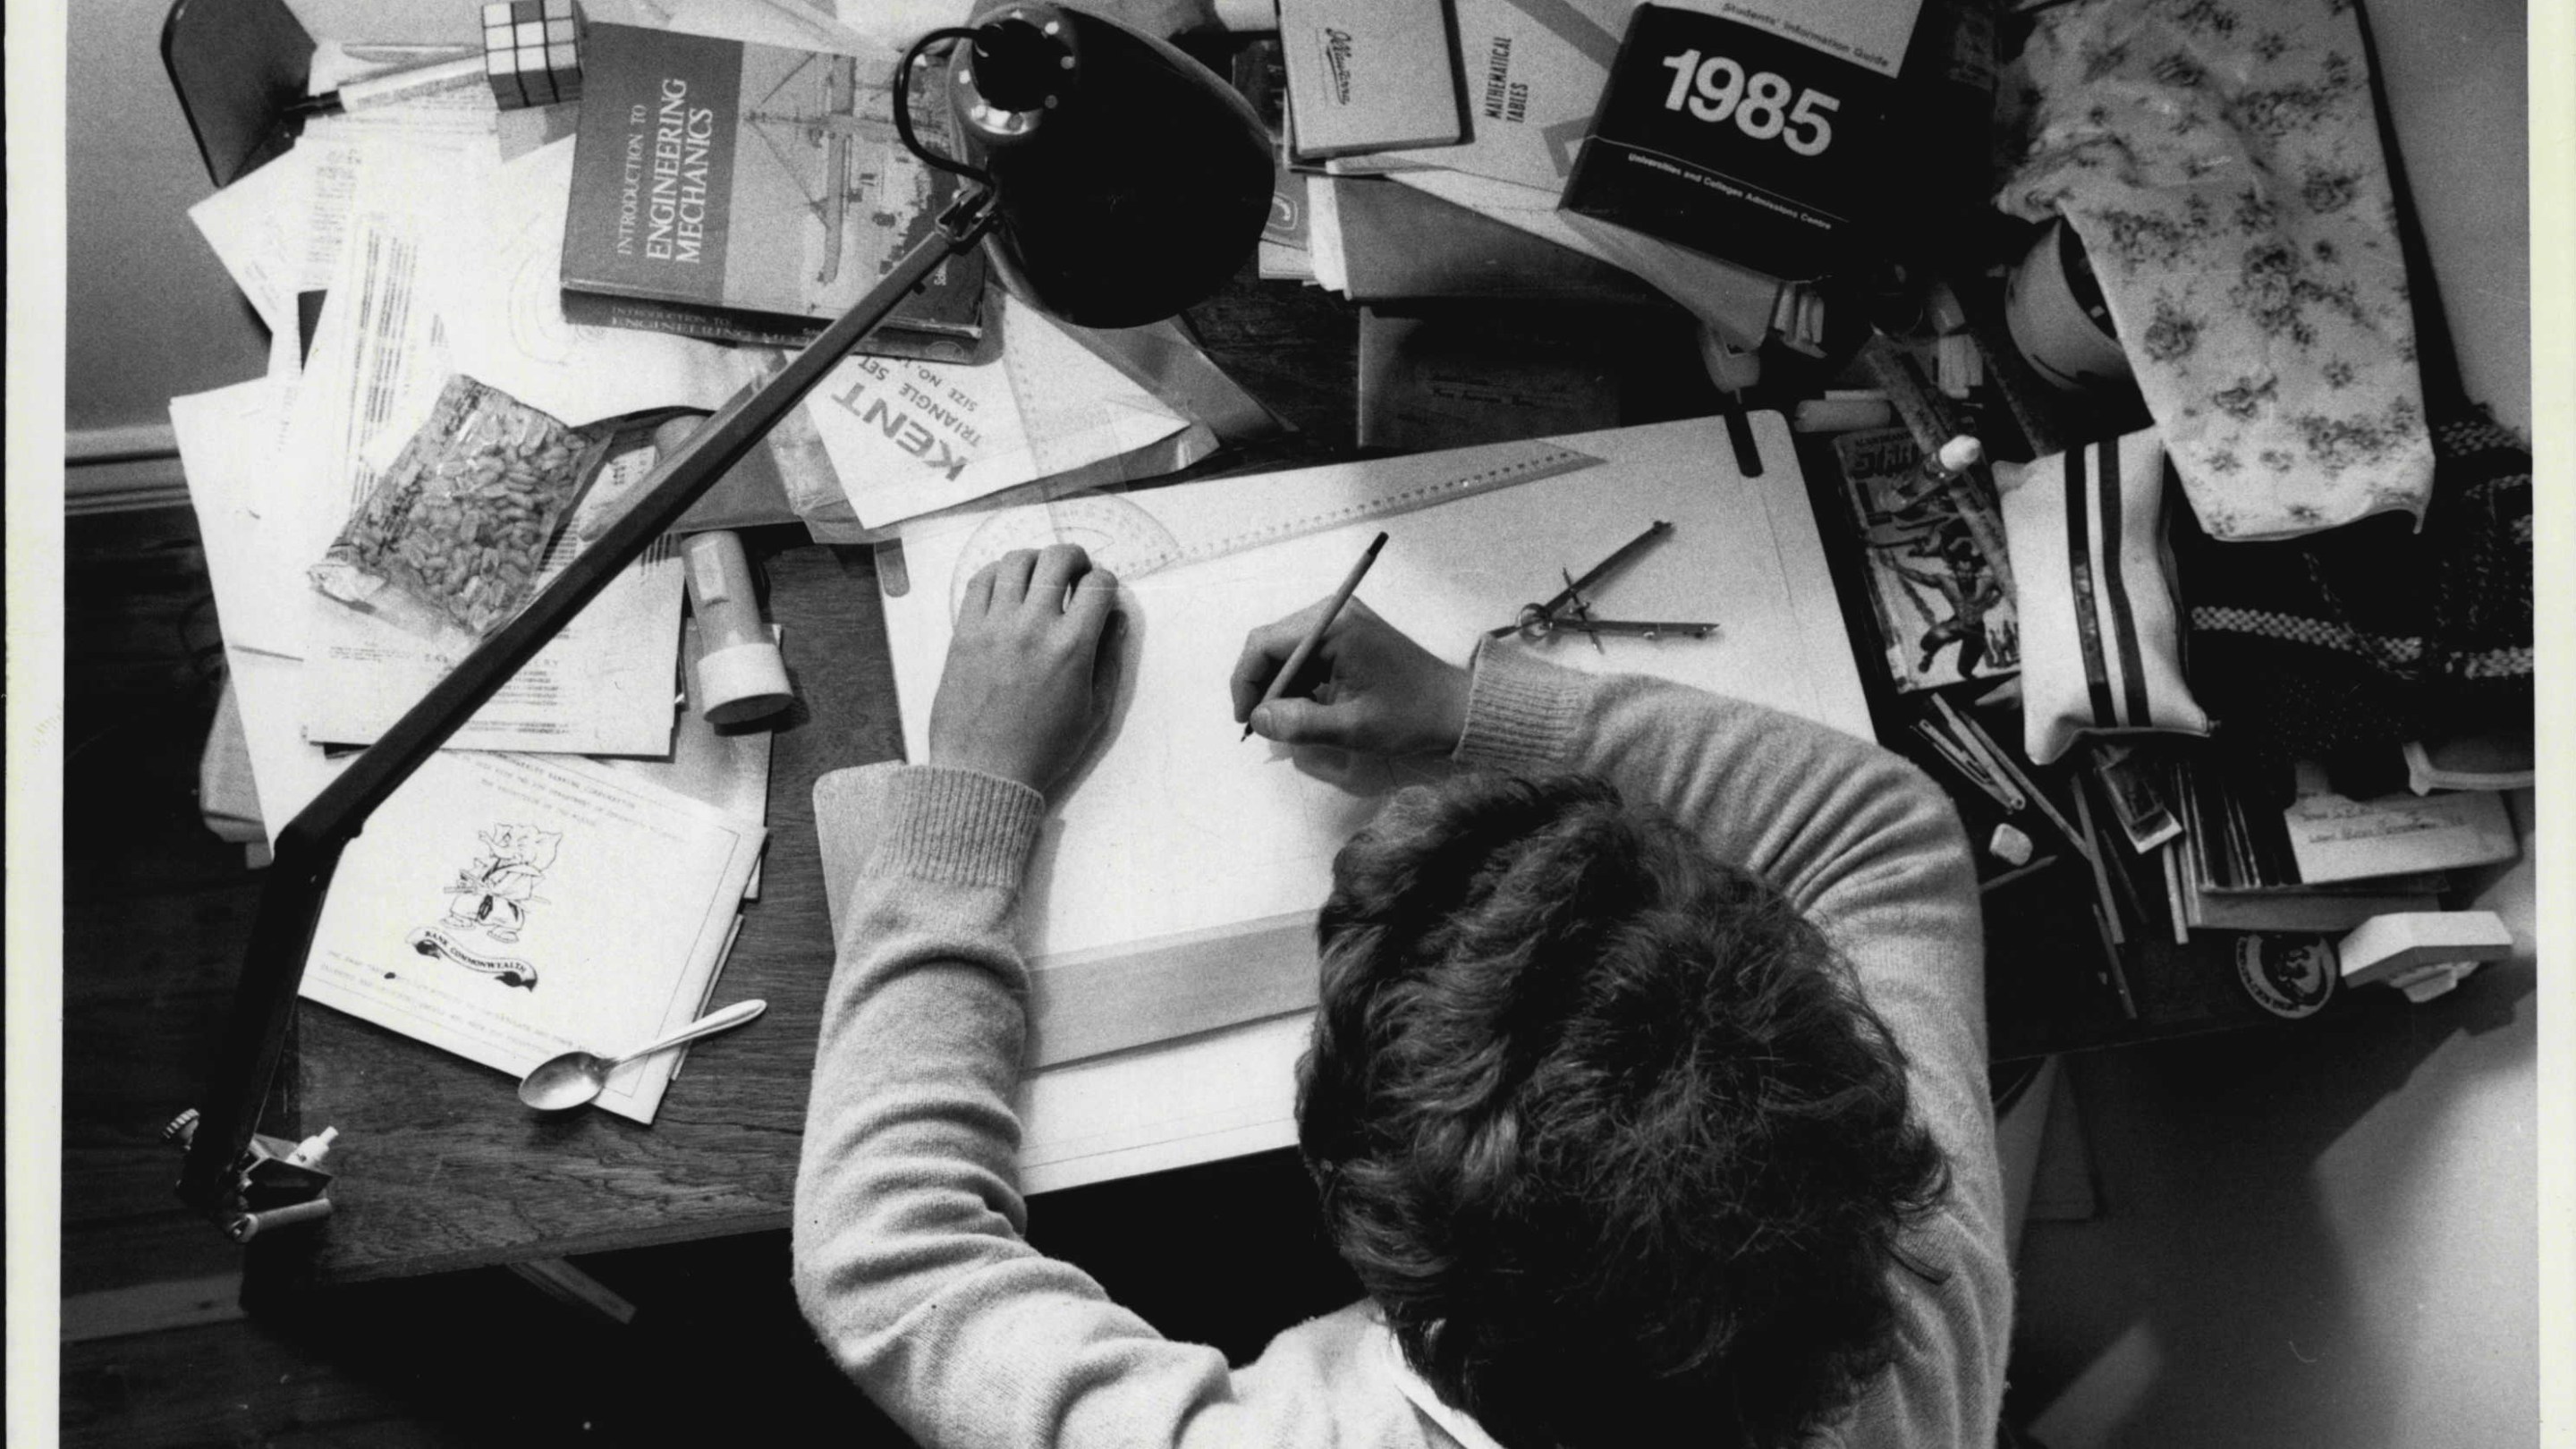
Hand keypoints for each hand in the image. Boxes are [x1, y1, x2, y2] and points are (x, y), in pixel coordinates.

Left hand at [928, 544, 1122, 794]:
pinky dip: (999, 572)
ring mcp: (994, 626)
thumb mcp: (1095, 711)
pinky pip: (981, 580)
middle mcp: (1033, 627)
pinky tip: (1008, 585)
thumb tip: (1116, 618)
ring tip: (1041, 576)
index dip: (1106, 581)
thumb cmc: (1043, 748)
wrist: (985, 771)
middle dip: (1075, 558)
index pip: (1097, 585)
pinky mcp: (965, 631)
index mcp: (1071, 648)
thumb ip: (1110, 659)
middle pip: (1057, 559)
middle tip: (1077, 571)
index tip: (1102, 591)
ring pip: (1017, 561)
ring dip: (1037, 560)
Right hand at [1229, 597, 1467, 754]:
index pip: (1265, 643)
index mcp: (1334, 626)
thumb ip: (1300, 723)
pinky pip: (1306, 654)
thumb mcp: (1352, 727)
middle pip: (1272, 643)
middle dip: (1262, 685)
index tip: (1245, 721)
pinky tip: (1304, 709)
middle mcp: (1333, 613)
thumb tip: (1258, 719)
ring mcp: (1341, 621)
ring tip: (1286, 722)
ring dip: (1279, 686)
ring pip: (1286, 650)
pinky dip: (1298, 682)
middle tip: (1262, 725)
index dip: (1247, 682)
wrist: (1455, 708)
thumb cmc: (1410, 716)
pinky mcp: (1348, 634)